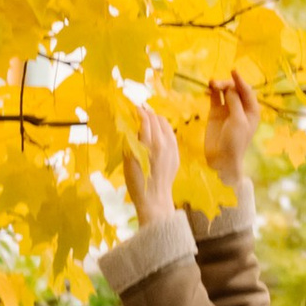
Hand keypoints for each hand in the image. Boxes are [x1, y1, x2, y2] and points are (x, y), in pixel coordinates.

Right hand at [123, 107, 179, 230]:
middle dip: (148, 113)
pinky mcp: (177, 153)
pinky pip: (171, 134)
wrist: (154, 198)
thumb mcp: (128, 160)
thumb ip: (131, 140)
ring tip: (148, 119)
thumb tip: (131, 125)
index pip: (146, 119)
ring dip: (156, 119)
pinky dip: (163, 129)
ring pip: (166, 125)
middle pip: (156, 119)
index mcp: (150, 143)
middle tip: (139, 111)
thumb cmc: (137, 181)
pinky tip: (157, 132)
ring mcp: (172, 148)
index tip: (133, 107)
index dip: (139, 111)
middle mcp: (164, 142)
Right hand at [203, 69, 260, 186]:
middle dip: (227, 84)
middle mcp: (241, 107)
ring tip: (211, 84)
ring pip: (224, 92)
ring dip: (219, 86)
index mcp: (252, 110)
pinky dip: (212, 92)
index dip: (240, 80)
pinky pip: (215, 98)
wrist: (222, 159)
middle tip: (217, 85)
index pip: (247, 91)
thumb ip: (235, 103)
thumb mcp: (238, 121)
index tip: (233, 71)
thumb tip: (230, 89)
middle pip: (235, 89)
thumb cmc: (235, 141)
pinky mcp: (216, 113)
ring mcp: (228, 110)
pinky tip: (207, 88)